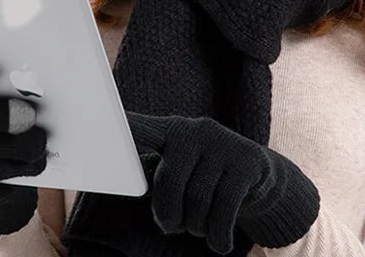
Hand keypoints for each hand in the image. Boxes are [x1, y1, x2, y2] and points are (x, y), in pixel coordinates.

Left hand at [126, 111, 319, 253]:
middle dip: (168, 216)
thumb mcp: (183, 168)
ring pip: (197, 203)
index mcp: (173, 131)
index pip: (143, 130)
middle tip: (173, 226)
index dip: (123, 129)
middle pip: (169, 183)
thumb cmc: (205, 177)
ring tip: (201, 226)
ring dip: (196, 229)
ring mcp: (224, 144)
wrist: (258, 175)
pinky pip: (223, 213)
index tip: (105, 122)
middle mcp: (197, 131)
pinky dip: (217, 238)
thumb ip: (160, 175)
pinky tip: (219, 241)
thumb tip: (133, 188)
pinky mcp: (248, 163)